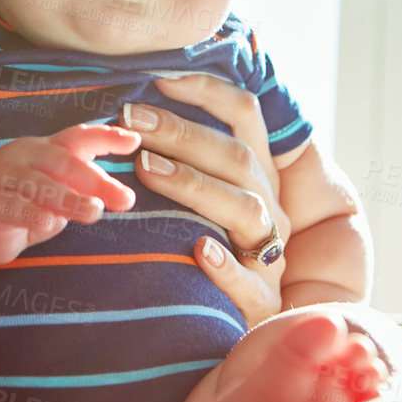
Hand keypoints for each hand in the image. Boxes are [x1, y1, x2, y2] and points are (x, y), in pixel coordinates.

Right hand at [0, 123, 141, 263]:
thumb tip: (117, 194)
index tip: (135, 141)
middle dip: (97, 180)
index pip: (79, 137)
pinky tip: (51, 222)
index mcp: (45, 149)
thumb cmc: (18, 202)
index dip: (106, 137)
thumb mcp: (53, 191)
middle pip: (65, 162)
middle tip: (125, 199)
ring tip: (95, 212)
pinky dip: (33, 214)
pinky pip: (14, 208)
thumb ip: (78, 188)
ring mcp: (5, 178)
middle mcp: (26, 157)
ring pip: (42, 185)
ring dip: (70, 199)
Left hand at [120, 73, 289, 327]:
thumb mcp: (205, 196)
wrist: (239, 323)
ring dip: (195, 185)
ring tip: (148, 170)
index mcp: (257, 174)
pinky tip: (198, 250)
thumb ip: (186, 158)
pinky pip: (248, 282)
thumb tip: (135, 108)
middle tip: (131, 120)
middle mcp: (270, 206)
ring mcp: (269, 254)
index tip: (160, 79)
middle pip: (236, 158)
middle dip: (182, 133)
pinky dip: (224, 265)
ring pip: (245, 209)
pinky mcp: (261, 300)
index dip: (208, 90)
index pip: (245, 115)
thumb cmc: (208, 247)